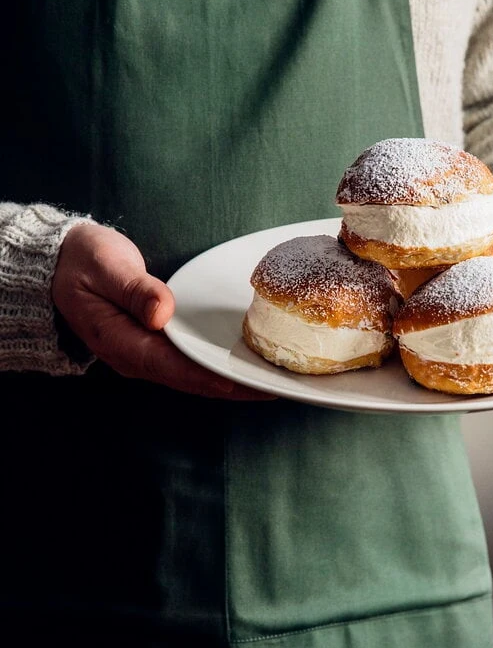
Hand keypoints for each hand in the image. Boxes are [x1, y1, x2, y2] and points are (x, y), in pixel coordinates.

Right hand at [52, 224, 272, 399]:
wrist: (62, 263)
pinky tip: (248, 361)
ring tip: (272, 379)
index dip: (209, 375)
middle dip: (233, 386)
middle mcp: (136, 357)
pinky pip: (193, 361)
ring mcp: (146, 354)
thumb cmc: (84, 261)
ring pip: (195, 375)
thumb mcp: (105, 267)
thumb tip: (162, 312)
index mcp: (121, 343)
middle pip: (191, 379)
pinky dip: (220, 363)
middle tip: (274, 386)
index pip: (173, 367)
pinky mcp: (157, 344)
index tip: (243, 382)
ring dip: (231, 379)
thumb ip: (134, 289)